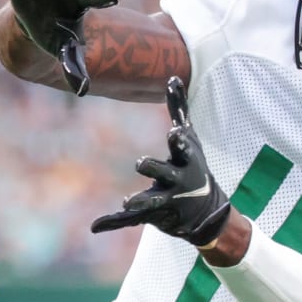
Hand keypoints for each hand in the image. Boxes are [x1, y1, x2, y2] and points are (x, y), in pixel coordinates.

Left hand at [91, 77, 231, 242]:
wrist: (206, 211)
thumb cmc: (194, 166)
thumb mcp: (191, 138)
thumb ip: (179, 109)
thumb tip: (173, 76)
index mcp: (185, 159)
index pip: (182, 147)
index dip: (178, 141)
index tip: (174, 133)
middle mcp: (178, 180)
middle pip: (164, 172)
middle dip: (154, 167)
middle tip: (140, 162)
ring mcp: (167, 200)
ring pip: (151, 200)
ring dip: (140, 199)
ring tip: (128, 201)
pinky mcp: (154, 215)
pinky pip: (131, 219)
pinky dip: (113, 222)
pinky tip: (95, 225)